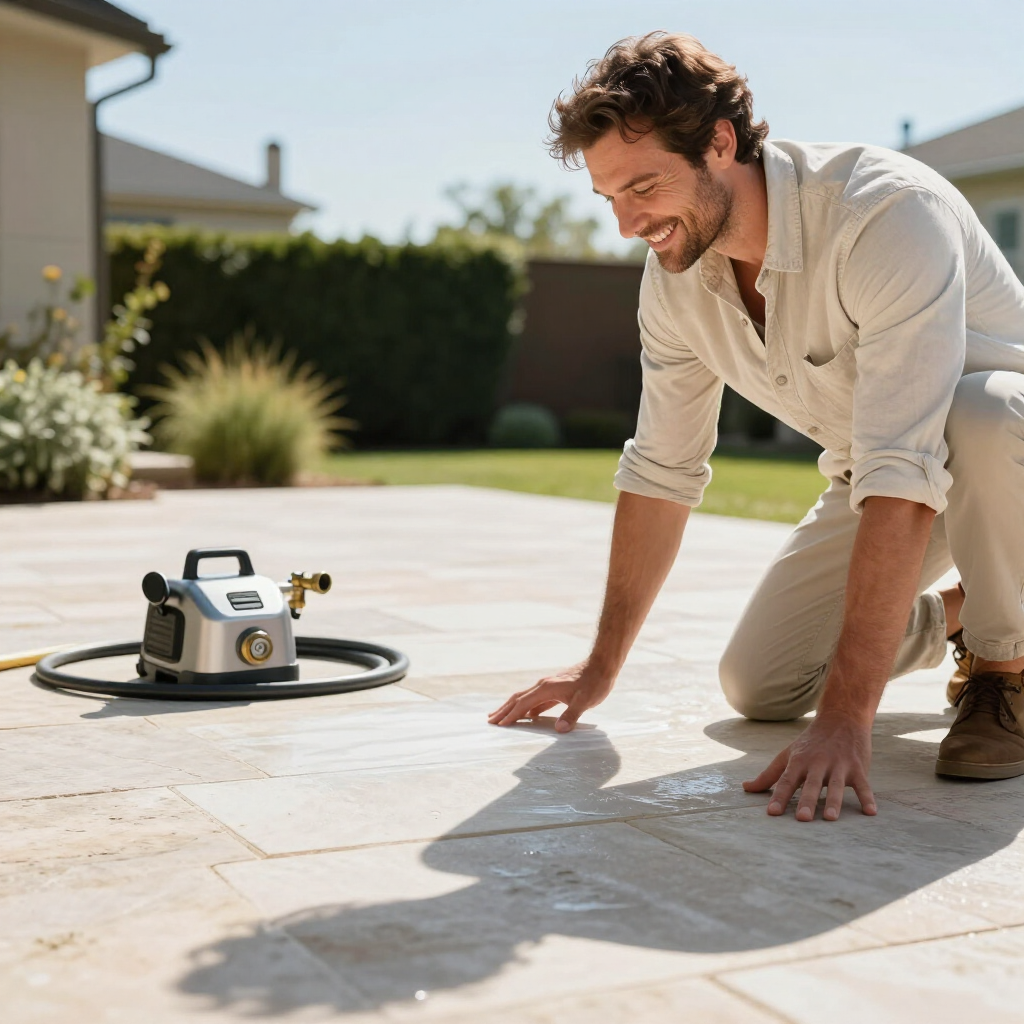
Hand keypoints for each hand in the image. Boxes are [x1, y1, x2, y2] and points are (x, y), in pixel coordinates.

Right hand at [488, 659, 613, 732]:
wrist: (602, 664)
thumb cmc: (595, 682)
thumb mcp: (585, 701)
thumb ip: (571, 715)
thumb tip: (559, 730)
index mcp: (547, 688)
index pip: (523, 703)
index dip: (511, 715)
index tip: (499, 725)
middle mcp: (544, 685)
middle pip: (518, 698)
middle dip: (504, 710)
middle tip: (489, 720)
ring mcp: (549, 686)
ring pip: (525, 697)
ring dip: (512, 707)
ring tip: (501, 717)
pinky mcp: (555, 688)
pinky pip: (536, 699)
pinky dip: (527, 707)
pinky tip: (527, 715)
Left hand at [742, 712, 876, 820]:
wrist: (841, 718)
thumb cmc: (810, 742)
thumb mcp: (788, 755)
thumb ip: (769, 775)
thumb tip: (746, 787)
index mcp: (799, 761)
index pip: (786, 781)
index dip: (778, 797)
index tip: (771, 813)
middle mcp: (817, 763)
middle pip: (810, 784)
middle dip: (806, 801)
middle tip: (801, 819)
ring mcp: (838, 765)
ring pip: (835, 785)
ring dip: (833, 801)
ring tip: (829, 818)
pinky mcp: (858, 767)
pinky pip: (863, 785)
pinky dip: (867, 797)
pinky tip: (871, 813)